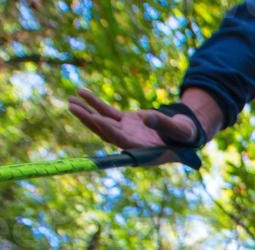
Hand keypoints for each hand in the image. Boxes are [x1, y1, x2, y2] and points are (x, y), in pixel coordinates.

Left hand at [66, 89, 198, 164]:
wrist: (184, 134)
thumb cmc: (184, 135)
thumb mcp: (179, 130)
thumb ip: (163, 124)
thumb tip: (147, 117)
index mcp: (143, 150)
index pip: (122, 141)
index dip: (109, 130)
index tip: (96, 119)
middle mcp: (130, 144)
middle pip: (105, 133)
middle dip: (89, 120)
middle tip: (73, 107)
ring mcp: (126, 133)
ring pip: (102, 123)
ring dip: (86, 112)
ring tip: (70, 100)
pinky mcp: (125, 122)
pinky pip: (107, 112)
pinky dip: (95, 103)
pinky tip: (82, 93)